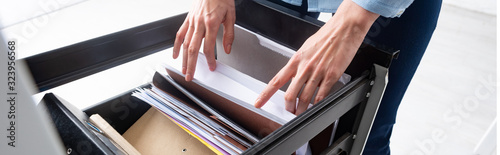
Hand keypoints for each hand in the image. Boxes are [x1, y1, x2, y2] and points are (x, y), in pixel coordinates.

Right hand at [173, 0, 235, 80]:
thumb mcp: (231, 16)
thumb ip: (230, 34)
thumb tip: (228, 49)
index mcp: (212, 23)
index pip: (209, 47)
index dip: (209, 60)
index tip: (211, 67)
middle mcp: (200, 23)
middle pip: (193, 49)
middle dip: (192, 65)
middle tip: (191, 76)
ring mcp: (192, 22)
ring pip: (185, 43)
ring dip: (183, 59)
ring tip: (184, 70)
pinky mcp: (188, 19)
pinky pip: (180, 34)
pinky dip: (176, 46)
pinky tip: (175, 55)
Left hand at [254, 0, 378, 114]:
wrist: (344, 28)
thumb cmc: (326, 36)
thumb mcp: (305, 48)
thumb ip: (299, 63)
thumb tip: (294, 76)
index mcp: (296, 60)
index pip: (276, 80)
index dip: (266, 94)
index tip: (259, 102)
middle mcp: (305, 67)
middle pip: (290, 94)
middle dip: (289, 107)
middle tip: (290, 112)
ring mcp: (318, 73)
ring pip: (305, 99)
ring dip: (302, 110)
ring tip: (301, 113)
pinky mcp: (331, 76)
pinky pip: (321, 95)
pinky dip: (317, 104)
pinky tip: (316, 107)